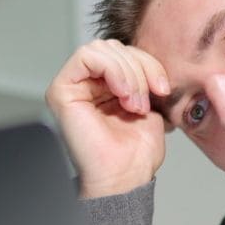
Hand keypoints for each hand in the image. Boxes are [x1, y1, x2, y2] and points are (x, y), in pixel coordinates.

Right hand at [45, 39, 172, 197]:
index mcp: (106, 86)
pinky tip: (121, 94)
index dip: (149, 64)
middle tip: (146, 102)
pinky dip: (112, 70)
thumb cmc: (136, 151)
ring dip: (128, 74)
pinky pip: (86, 56)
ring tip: (135, 104)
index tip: (163, 89)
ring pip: (102, 49)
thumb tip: (155, 55)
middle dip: (140, 68)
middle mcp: (87, 84)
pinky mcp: (61, 90)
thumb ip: (145, 76)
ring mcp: (72, 86)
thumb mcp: (150, 103)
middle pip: (114, 47)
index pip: (126, 52)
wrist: (125, 177)